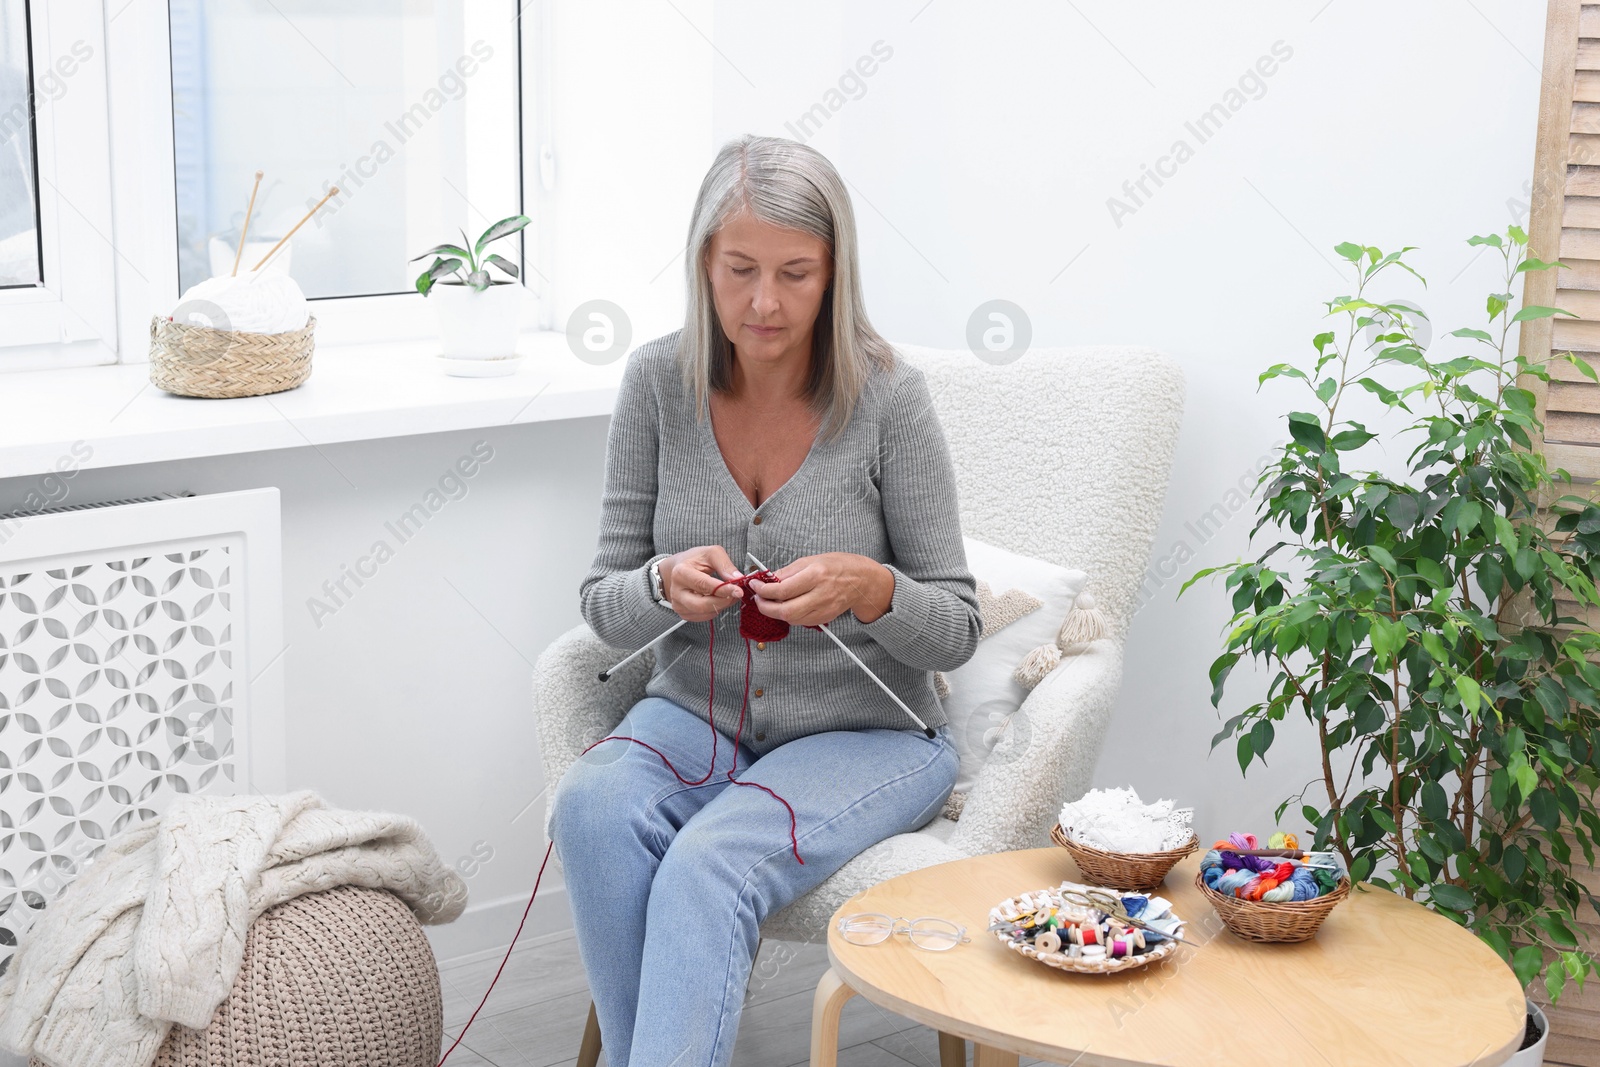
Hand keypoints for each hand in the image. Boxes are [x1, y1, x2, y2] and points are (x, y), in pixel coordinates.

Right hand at [659, 545, 744, 621]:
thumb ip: (725, 564)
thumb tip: (738, 578)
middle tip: (736, 594)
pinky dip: (716, 609)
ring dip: (722, 605)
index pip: (703, 585)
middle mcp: (676, 592)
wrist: (679, 569)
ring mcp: (679, 605)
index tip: (738, 590)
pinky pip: (705, 616)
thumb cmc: (694, 560)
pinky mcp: (684, 614)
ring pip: (706, 613)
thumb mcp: (711, 553)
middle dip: (723, 601)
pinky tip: (719, 599)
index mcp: (680, 573)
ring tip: (729, 594)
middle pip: (702, 605)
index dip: (723, 589)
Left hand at [746, 553, 894, 626]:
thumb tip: (767, 579)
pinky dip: (790, 616)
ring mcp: (824, 609)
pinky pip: (801, 622)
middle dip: (766, 608)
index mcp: (816, 575)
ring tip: (770, 602)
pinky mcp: (825, 618)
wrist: (862, 580)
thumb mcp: (810, 560)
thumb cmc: (837, 566)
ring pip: (792, 619)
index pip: (783, 589)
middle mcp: (820, 594)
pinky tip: (786, 606)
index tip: (755, 586)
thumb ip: (787, 572)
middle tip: (758, 600)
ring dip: (776, 613)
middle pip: (786, 611)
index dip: (764, 590)